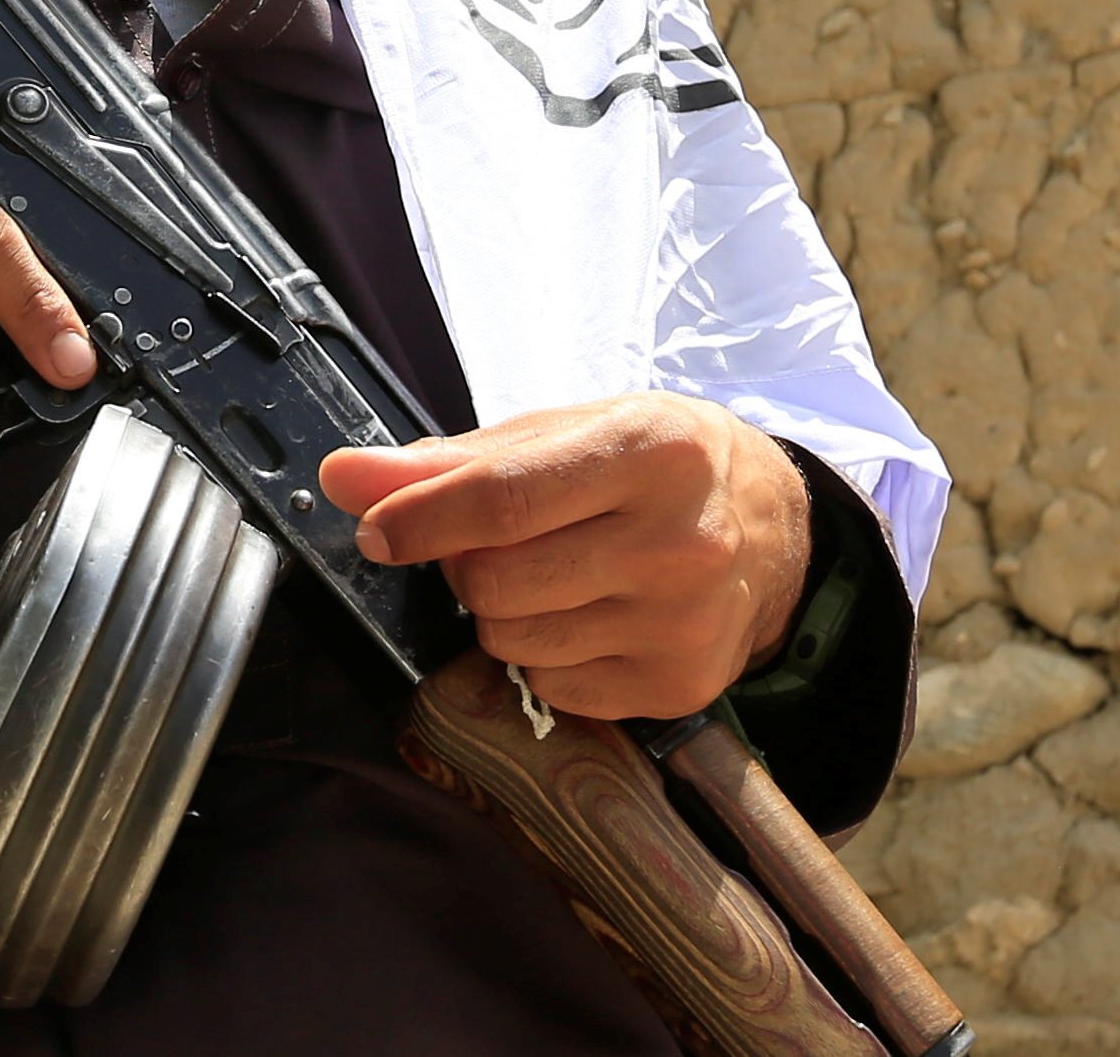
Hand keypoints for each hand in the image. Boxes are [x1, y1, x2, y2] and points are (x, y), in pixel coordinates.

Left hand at [318, 395, 812, 722]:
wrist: (774, 532)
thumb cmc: (656, 468)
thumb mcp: (569, 432)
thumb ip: (452, 458)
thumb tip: (345, 478)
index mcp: (650, 451)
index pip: (504, 498)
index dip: (420, 518)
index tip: (378, 529)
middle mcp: (678, 540)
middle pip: (496, 582)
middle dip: (464, 565)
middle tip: (496, 544)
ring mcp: (682, 623)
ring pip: (513, 641)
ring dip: (503, 612)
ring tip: (554, 575)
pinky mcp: (678, 685)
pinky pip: (551, 688)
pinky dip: (546, 656)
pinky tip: (590, 616)